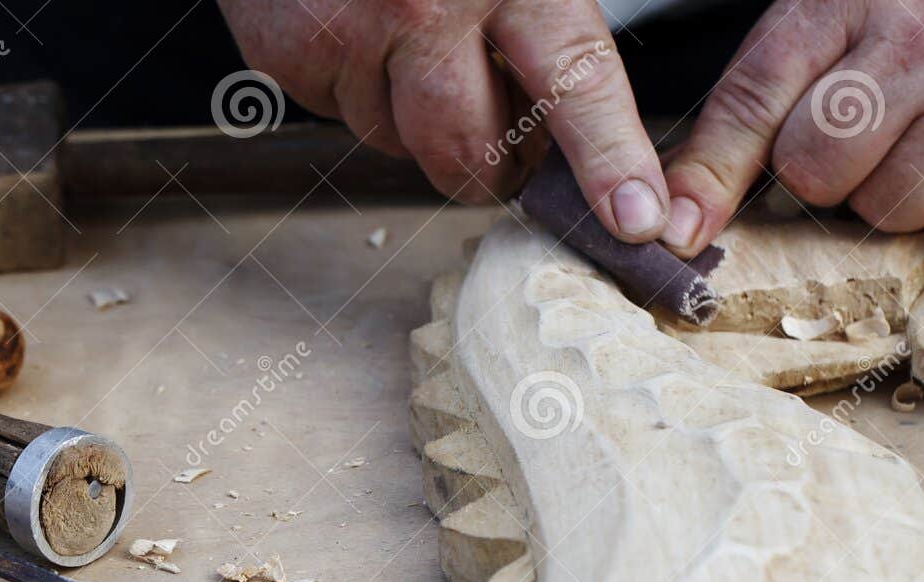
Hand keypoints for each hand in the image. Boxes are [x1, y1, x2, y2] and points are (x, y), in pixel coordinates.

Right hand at [216, 0, 673, 241]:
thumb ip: (546, 16)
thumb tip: (570, 124)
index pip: (575, 83)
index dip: (608, 159)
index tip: (634, 218)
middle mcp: (427, 6)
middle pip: (471, 152)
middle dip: (492, 169)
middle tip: (506, 152)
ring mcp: (350, 34)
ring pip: (398, 143)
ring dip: (417, 123)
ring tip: (421, 53)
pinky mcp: (289, 53)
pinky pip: (339, 115)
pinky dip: (357, 91)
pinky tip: (363, 33)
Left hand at [662, 0, 923, 252]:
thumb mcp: (838, 21)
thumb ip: (757, 104)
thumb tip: (677, 220)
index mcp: (851, 1)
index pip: (755, 100)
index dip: (709, 177)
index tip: (674, 234)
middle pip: (816, 174)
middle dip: (830, 176)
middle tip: (873, 138)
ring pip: (888, 212)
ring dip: (899, 196)